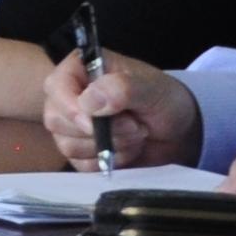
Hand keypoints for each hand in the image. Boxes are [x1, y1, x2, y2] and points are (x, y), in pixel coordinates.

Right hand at [41, 50, 202, 171]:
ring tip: (136, 134)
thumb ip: (121, 88)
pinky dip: (108, 161)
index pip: (55, 86)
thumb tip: (88, 102)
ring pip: (68, 145)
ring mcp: (72, 126)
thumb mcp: (151, 88)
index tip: (96, 123)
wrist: (180, 130)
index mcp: (80, 70)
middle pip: (56, 120)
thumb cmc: (163, 99)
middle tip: (134, 125)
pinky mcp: (81, 152)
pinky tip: (127, 150)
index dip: (72, 108)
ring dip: (109, 146)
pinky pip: (80, 165)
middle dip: (100, 131)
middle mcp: (68, 96)